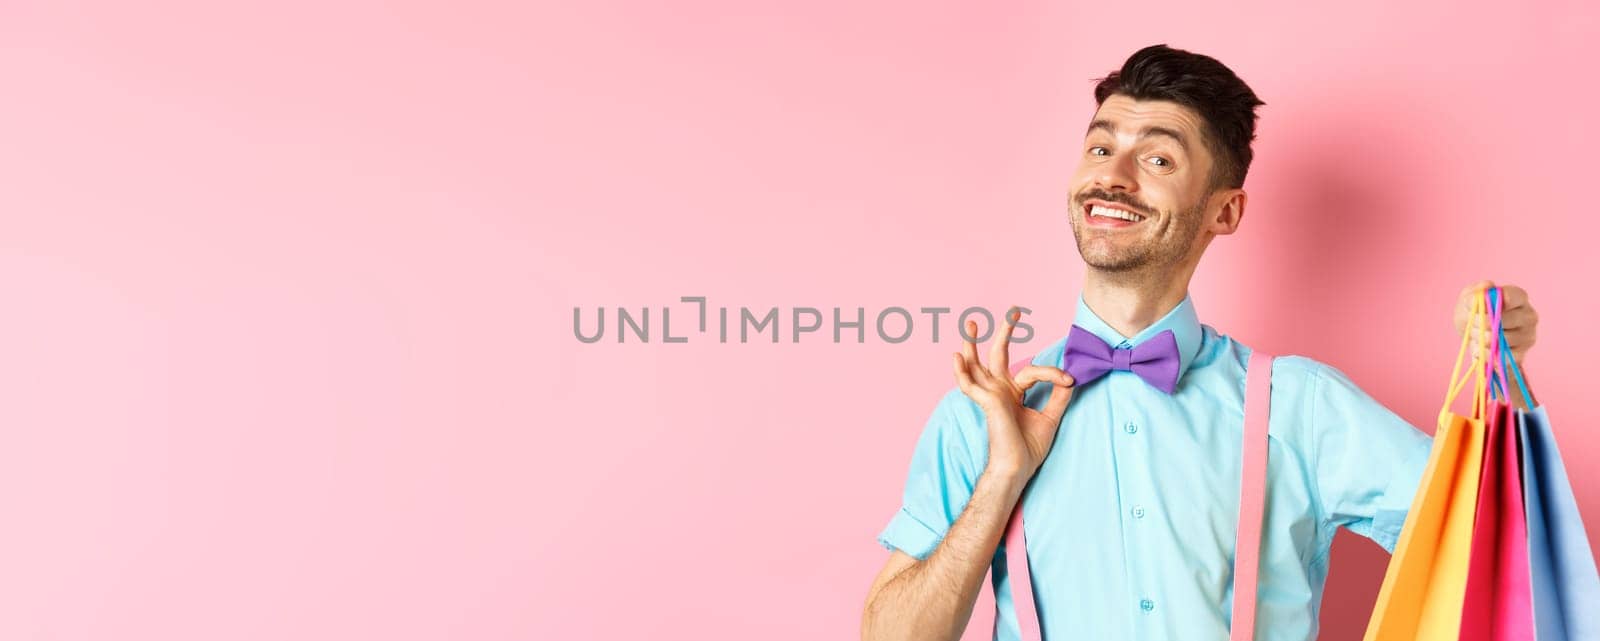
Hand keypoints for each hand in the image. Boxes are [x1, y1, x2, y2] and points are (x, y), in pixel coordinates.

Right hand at [951, 308, 1075, 480]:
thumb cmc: (1029, 447)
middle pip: (998, 356)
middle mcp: (999, 390)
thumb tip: (1070, 379)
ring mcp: (990, 395)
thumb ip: (1058, 397)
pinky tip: (957, 356)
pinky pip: (969, 384)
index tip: (1068, 380)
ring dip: (971, 345)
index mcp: (1012, 393)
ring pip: (976, 365)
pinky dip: (961, 371)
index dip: (1051, 373)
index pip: (1031, 371)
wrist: (1018, 466)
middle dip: (1004, 333)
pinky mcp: (986, 402)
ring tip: (970, 324)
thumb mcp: (1050, 417)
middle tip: (1013, 312)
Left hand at [1453, 280, 1537, 364]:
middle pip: (1504, 319)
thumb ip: (1475, 291)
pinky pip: (1503, 356)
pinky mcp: (1522, 353)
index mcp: (1518, 297)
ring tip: (1476, 336)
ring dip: (1482, 339)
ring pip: (1503, 339)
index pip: (1511, 296)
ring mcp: (1528, 335)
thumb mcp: (1468, 299)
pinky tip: (1481, 349)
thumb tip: (1486, 286)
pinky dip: (1488, 354)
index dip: (1491, 303)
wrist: (1472, 338)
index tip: (1478, 308)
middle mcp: (1529, 315)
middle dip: (1481, 323)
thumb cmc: (1473, 314)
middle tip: (1472, 324)